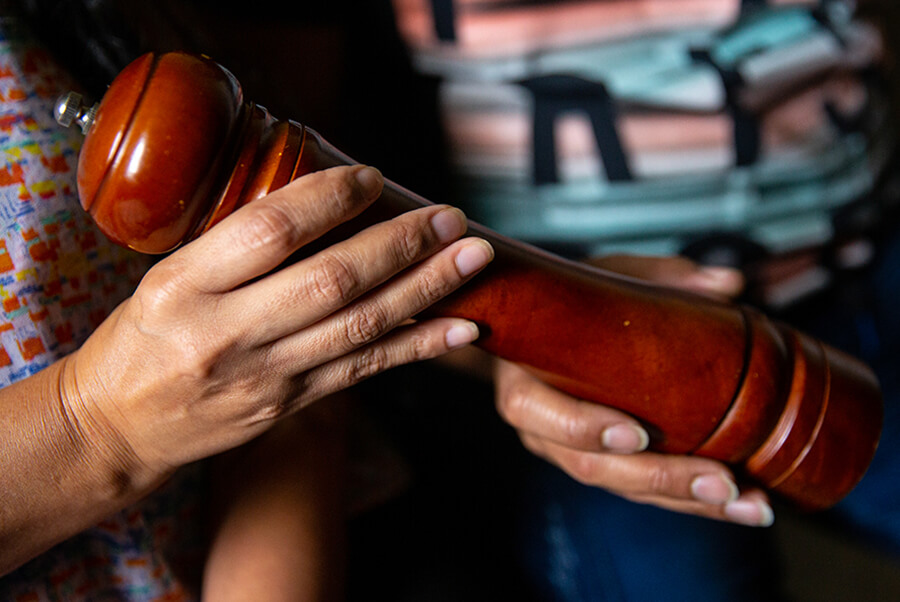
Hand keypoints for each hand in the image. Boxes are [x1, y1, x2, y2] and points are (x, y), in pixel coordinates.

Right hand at [60, 165, 493, 479]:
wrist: (119, 426)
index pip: (270, 231)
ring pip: (360, 326)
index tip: (374, 178)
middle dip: (401, 245)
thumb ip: (237, 245)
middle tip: (450, 217)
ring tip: (473, 258)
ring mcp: (265, 376)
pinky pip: (364, 371)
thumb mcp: (167, 274)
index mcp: (185, 284)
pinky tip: (460, 328)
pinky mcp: (290, 405)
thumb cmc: (143, 338)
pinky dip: (417, 346)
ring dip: (425, 289)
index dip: (331, 198)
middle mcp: (227, 331)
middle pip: (332, 280)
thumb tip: (325, 198)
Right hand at [494, 255, 774, 525]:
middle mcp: (541, 428)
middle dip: (661, 478)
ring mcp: (571, 454)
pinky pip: (645, 494)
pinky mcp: (605, 467)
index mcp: (524, 379)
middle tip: (723, 480)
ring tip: (750, 503)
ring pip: (625, 489)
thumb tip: (729, 281)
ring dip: (690, 500)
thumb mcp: (605, 279)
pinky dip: (695, 501)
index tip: (637, 433)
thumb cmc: (574, 304)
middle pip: (592, 467)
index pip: (538, 413)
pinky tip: (742, 504)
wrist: (551, 330)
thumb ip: (662, 278)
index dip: (582, 427)